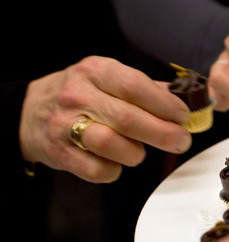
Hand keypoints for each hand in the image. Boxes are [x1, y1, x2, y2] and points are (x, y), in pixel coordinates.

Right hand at [19, 56, 191, 182]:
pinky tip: (116, 162)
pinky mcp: (60, 153)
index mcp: (96, 71)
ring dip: (136, 153)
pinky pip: (98, 170)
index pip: (136, 86)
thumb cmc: (82, 96)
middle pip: (129, 119)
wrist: (28, 112)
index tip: (184, 117)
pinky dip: (115, 170)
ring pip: (112, 144)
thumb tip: (187, 103)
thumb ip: (146, 90)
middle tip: (181, 141)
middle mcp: (79, 95)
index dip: (166, 105)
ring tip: (139, 151)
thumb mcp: (108, 79)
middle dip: (163, 134)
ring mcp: (66, 125)